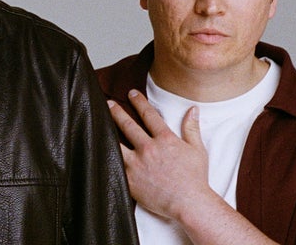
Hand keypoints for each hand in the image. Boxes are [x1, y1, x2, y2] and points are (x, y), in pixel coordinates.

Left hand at [107, 89, 212, 221]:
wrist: (189, 203)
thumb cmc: (195, 179)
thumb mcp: (197, 150)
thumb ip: (192, 128)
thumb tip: (192, 109)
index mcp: (164, 139)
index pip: (148, 114)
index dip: (139, 101)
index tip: (132, 93)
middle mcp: (148, 149)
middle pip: (127, 125)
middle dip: (117, 112)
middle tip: (109, 103)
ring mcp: (137, 164)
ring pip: (116, 143)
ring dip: (107, 131)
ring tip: (98, 124)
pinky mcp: (130, 179)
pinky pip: (114, 164)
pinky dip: (106, 156)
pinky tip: (98, 149)